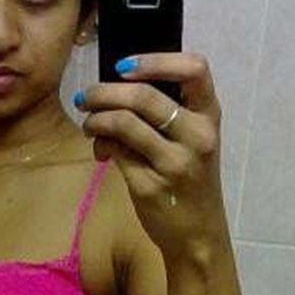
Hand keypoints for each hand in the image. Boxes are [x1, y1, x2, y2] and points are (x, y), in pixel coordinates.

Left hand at [74, 52, 223, 252]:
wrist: (198, 234)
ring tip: (89, 124)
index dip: (156, 60)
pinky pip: (116, 150)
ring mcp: (174, 163)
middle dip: (104, 91)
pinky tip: (101, 149)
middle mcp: (197, 136)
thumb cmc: (191, 180)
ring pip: (123, 122)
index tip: (124, 66)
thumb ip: (170, 111)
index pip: (195, 69)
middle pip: (143, 96)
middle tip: (85, 96)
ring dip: (96, 118)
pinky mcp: (150, 185)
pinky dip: (101, 143)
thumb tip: (118, 83)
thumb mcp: (194, 141)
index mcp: (209, 117)